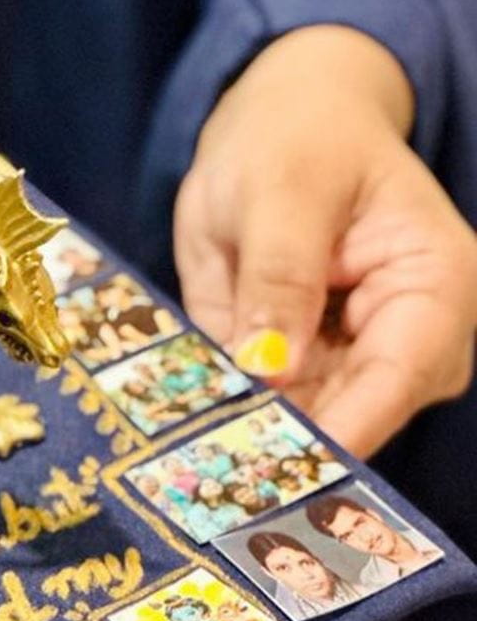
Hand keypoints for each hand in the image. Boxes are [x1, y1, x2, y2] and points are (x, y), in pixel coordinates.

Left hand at [175, 25, 476, 456]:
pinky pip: (269, 421)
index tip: (279, 475)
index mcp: (436, 283)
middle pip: (356, 423)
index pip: (397, 378)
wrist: (284, 131)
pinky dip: (228, 433)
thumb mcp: (281, 188)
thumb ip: (279, 274)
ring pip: (308, 436)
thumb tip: (269, 366)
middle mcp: (411, 341)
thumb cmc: (298, 140)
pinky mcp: (307, 380)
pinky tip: (184, 450)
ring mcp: (357, 368)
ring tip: (193, 474)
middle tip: (217, 489)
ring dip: (251, 454)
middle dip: (287, 457)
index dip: (340, 433)